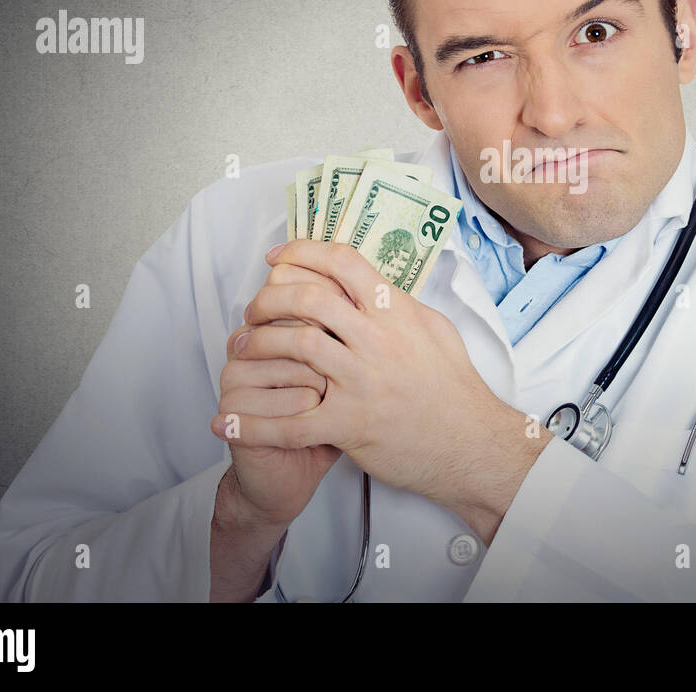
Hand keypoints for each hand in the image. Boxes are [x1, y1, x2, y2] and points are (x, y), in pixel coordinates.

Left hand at [220, 240, 549, 535]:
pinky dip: (251, 426)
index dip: (303, 252)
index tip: (279, 258)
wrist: (471, 445)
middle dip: (270, 296)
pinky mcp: (351, 424)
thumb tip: (370, 284)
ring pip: (296, 345)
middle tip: (254, 308)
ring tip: (242, 348)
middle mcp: (378, 340)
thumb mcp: (436, 330)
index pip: (344, 262)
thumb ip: (400, 305)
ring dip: (258, 343)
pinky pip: (291, 423)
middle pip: (310, 297)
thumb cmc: (455, 388)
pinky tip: (224, 424)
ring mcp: (363, 382)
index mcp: (398, 312)